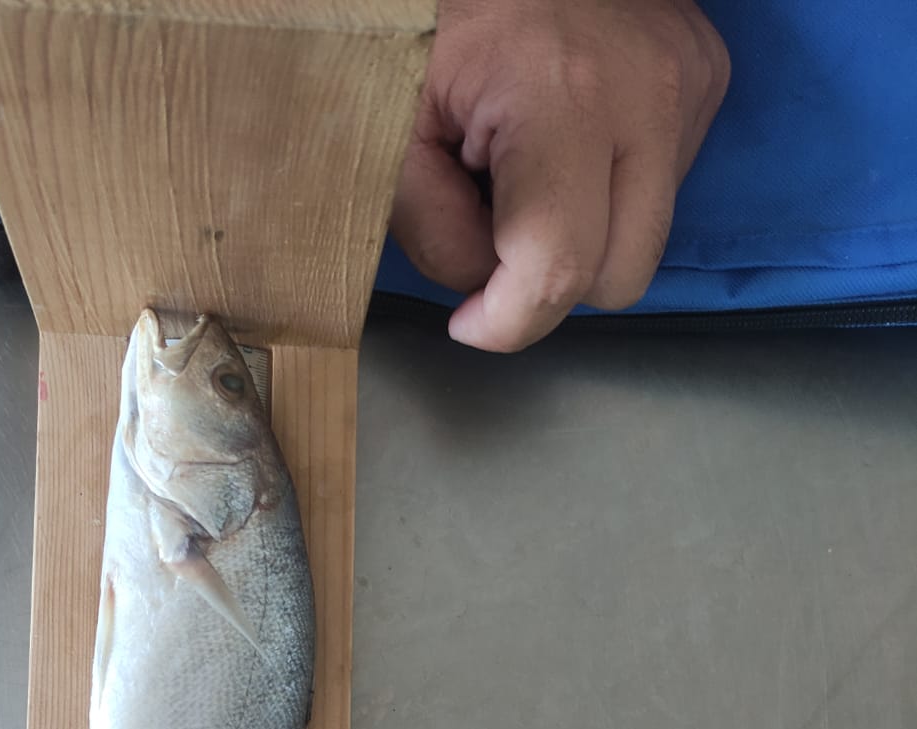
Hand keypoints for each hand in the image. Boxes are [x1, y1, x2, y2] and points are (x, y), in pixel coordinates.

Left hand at [391, 0, 730, 351]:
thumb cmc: (439, 16)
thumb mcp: (397, 123)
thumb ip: (429, 228)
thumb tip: (480, 289)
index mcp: (564, 97)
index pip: (560, 269)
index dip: (507, 322)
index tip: (468, 320)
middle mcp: (648, 93)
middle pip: (617, 278)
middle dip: (550, 284)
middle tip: (492, 235)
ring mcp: (688, 81)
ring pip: (647, 243)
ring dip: (585, 237)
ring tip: (530, 172)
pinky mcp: (706, 75)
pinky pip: (665, 189)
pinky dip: (611, 189)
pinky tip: (569, 140)